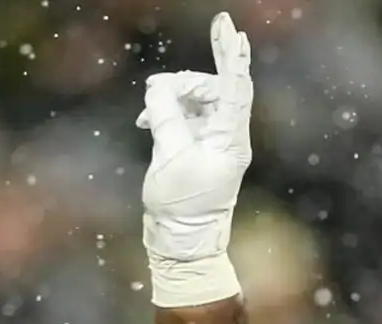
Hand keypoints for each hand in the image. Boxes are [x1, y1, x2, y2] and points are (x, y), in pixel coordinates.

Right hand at [137, 11, 251, 268]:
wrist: (182, 240)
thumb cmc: (179, 206)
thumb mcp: (168, 156)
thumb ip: (166, 115)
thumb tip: (160, 87)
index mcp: (231, 139)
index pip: (235, 87)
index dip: (230, 54)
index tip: (227, 25)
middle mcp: (230, 136)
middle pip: (211, 88)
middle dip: (182, 84)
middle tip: (153, 95)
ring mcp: (218, 140)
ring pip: (197, 99)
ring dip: (170, 100)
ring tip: (146, 117)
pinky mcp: (203, 145)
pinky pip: (187, 114)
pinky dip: (167, 112)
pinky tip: (147, 121)